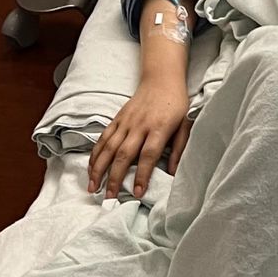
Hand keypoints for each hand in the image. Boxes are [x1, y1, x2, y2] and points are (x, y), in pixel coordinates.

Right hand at [88, 76, 191, 199]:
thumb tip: (173, 172)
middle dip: (115, 178)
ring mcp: (126, 122)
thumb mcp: (186, 124)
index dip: (142, 175)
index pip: (148, 155)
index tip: (138, 193)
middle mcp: (140, 126)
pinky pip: (103, 138)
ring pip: (109, 147)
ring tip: (93, 188)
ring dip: (99, 169)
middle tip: (109, 198)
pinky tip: (91, 168)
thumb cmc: (176, 104)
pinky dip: (95, 154)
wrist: (162, 78)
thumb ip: (179, 148)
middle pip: (124, 154)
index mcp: (159, 128)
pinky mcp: (117, 118)